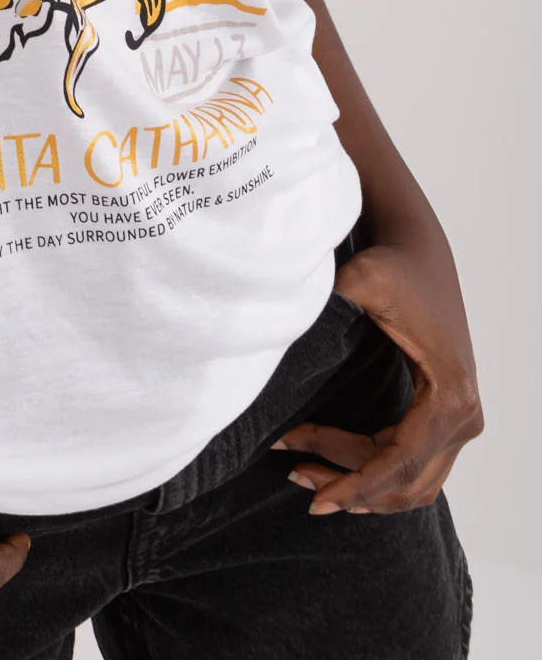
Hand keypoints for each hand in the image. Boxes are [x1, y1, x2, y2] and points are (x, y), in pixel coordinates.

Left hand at [270, 228, 483, 516]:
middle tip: (296, 475)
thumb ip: (331, 303)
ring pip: (414, 481)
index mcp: (450, 396)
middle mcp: (465, 416)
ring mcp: (461, 419)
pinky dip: (379, 474)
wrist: (419, 250)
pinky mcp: (447, 415)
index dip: (356, 484)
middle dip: (350, 484)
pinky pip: (417, 464)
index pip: (400, 462)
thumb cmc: (393, 265)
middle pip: (406, 479)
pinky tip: (339, 470)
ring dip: (363, 485)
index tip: (315, 498)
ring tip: (307, 474)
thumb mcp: (362, 279)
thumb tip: (282, 332)